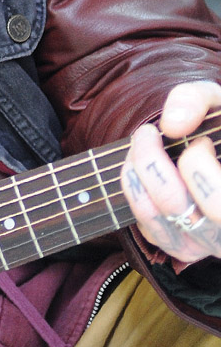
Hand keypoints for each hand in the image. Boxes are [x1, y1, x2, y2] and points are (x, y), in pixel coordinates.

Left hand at [121, 80, 220, 262]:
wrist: (218, 149)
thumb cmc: (219, 129)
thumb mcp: (218, 103)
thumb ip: (197, 99)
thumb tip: (171, 125)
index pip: (216, 202)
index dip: (198, 165)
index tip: (200, 141)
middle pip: (177, 205)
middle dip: (152, 162)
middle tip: (148, 133)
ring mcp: (204, 243)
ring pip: (157, 214)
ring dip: (138, 171)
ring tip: (141, 143)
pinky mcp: (178, 246)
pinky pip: (146, 223)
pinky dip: (133, 188)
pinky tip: (137, 165)